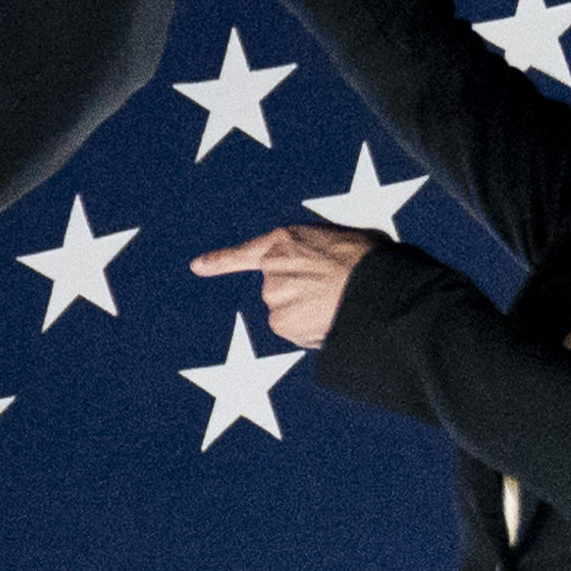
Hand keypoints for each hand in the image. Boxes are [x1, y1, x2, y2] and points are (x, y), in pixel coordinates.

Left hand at [191, 225, 377, 348]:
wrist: (372, 288)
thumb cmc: (365, 261)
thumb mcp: (333, 240)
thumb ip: (310, 255)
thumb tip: (316, 272)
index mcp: (284, 239)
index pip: (243, 253)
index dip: (220, 261)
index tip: (197, 266)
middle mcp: (272, 268)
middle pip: (278, 290)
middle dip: (299, 294)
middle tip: (330, 292)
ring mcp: (274, 295)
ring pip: (287, 312)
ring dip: (306, 313)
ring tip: (336, 305)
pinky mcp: (281, 321)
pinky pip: (295, 331)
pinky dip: (310, 331)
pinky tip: (330, 321)